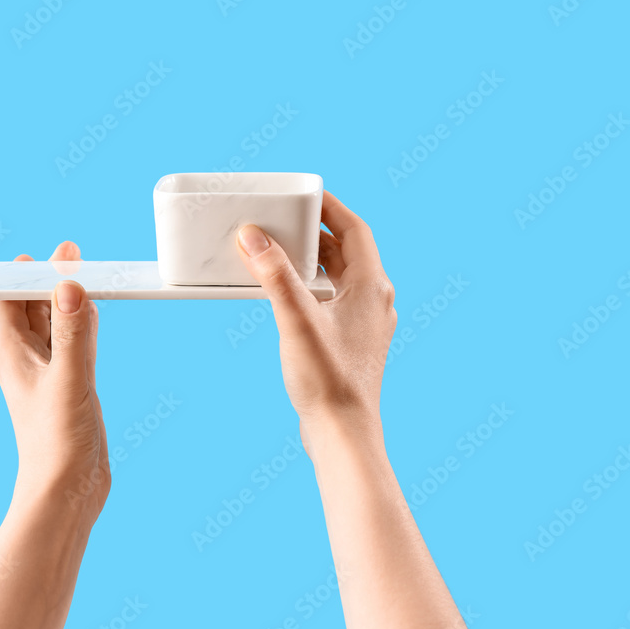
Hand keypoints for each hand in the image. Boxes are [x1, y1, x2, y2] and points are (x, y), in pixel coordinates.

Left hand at [0, 241, 109, 518]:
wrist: (67, 492)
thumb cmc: (57, 443)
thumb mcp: (70, 380)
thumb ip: (73, 332)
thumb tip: (70, 284)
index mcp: (13, 354)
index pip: (9, 299)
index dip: (25, 273)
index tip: (50, 252)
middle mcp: (26, 360)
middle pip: (31, 306)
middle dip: (48, 279)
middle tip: (73, 253)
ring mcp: (48, 373)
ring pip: (53, 323)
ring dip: (66, 299)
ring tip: (84, 273)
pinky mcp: (69, 386)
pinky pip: (72, 343)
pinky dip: (81, 324)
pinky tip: (93, 313)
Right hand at [235, 192, 395, 457]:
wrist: (343, 433)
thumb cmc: (329, 380)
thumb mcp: (296, 320)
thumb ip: (274, 275)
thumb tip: (254, 237)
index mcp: (372, 286)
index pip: (353, 228)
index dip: (329, 206)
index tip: (303, 194)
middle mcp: (375, 300)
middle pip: (346, 250)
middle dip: (313, 234)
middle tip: (283, 222)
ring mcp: (366, 323)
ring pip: (339, 276)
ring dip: (310, 261)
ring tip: (278, 254)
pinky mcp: (352, 342)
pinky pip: (332, 300)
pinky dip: (310, 288)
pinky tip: (286, 296)